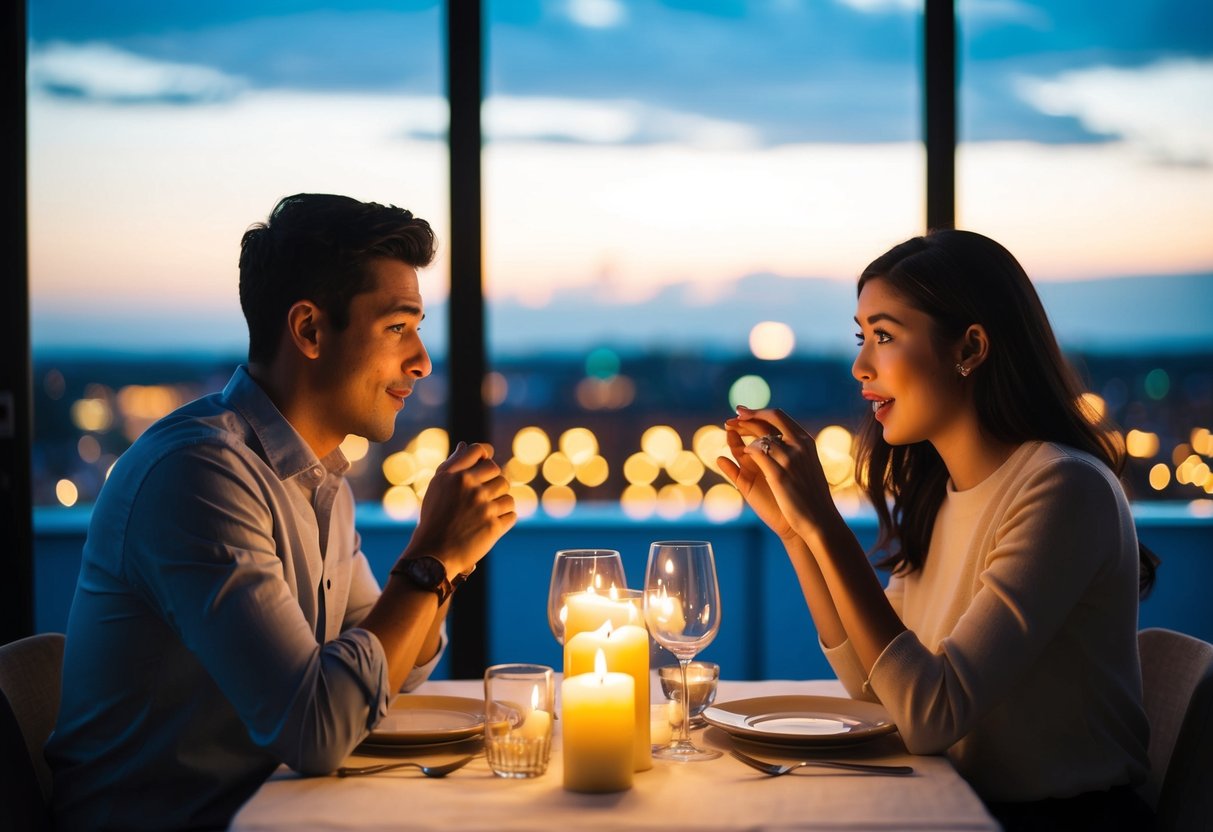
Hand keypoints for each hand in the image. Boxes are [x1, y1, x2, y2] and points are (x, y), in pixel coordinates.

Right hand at [407, 442, 515, 575]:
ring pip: (507, 495)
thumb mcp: (437, 487)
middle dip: (494, 483)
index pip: (479, 450)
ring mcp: (484, 507)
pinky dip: (504, 519)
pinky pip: (512, 515)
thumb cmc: (434, 518)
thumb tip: (465, 445)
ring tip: (486, 513)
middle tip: (484, 496)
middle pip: (498, 473)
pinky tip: (491, 524)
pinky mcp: (494, 526)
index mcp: (455, 475)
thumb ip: (453, 464)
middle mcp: (470, 488)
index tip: (485, 464)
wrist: (433, 554)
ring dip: (500, 503)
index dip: (485, 455)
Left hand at [724, 406, 839, 542]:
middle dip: (746, 417)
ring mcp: (789, 459)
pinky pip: (757, 453)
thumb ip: (795, 451)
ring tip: (732, 434)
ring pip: (760, 437)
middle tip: (731, 418)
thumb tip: (780, 441)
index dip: (758, 412)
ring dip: (743, 434)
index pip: (779, 417)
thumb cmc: (813, 496)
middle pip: (767, 421)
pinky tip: (742, 453)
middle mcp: (799, 446)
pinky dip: (747, 450)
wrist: (820, 520)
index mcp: (806, 442)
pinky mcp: (779, 474)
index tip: (743, 411)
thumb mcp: (808, 466)